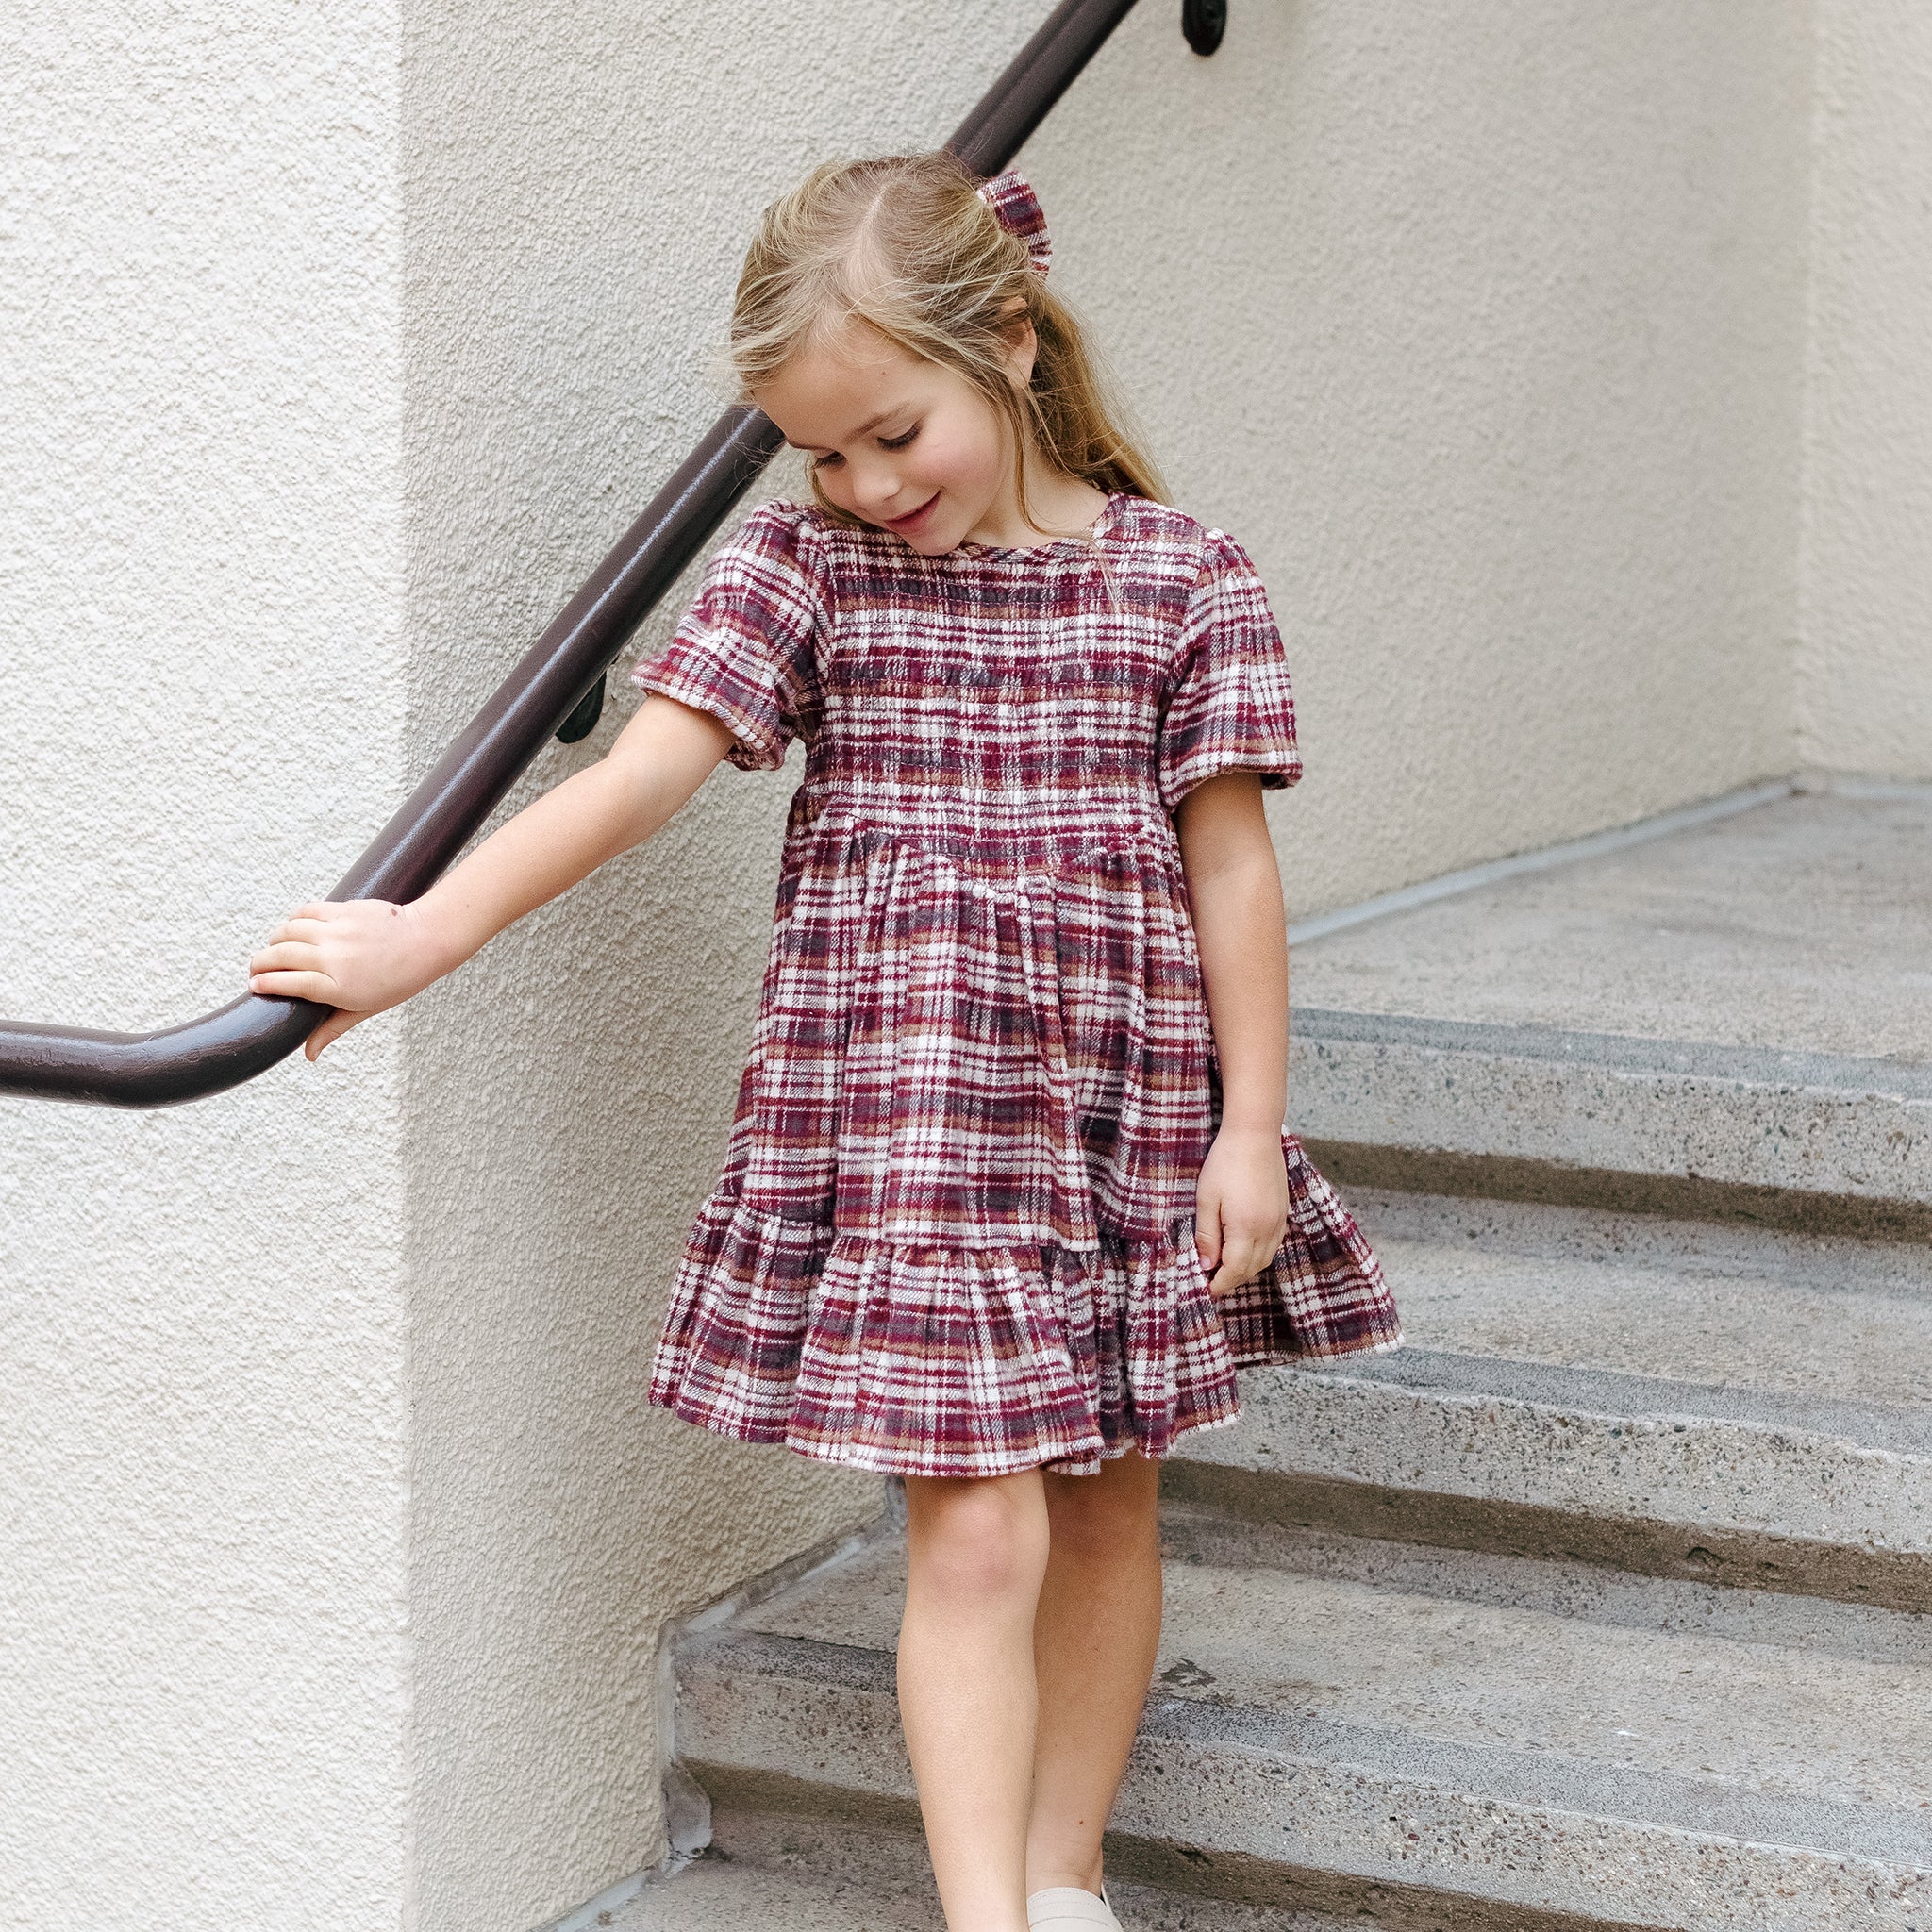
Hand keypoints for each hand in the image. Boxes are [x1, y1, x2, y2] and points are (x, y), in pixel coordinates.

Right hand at [247, 899, 456, 1059]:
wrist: (425, 940)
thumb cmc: (399, 980)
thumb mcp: (365, 1009)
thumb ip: (331, 1029)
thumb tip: (308, 1055)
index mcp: (338, 987)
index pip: (287, 984)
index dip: (264, 984)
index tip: (254, 987)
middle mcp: (334, 958)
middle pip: (279, 957)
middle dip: (259, 964)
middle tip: (256, 971)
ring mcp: (338, 931)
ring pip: (287, 931)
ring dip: (274, 941)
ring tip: (274, 951)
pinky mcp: (343, 910)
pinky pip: (305, 911)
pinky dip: (292, 920)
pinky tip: (293, 930)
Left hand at [1195, 1125, 1289, 1298]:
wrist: (1255, 1134)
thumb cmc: (1226, 1162)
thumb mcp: (1206, 1198)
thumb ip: (1206, 1235)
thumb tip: (1205, 1264)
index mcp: (1246, 1227)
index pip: (1234, 1270)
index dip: (1218, 1284)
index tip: (1204, 1289)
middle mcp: (1267, 1229)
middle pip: (1251, 1269)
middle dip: (1231, 1279)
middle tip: (1209, 1279)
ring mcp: (1279, 1221)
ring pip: (1265, 1259)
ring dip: (1245, 1269)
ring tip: (1223, 1266)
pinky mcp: (1283, 1212)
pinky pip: (1273, 1245)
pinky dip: (1258, 1255)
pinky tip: (1243, 1248)